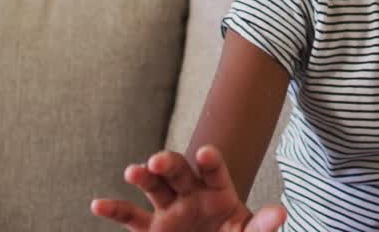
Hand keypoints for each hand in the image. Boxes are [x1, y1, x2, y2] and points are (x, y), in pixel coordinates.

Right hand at [91, 146, 286, 231]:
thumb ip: (262, 225)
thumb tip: (281, 212)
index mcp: (219, 191)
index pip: (214, 170)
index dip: (209, 160)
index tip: (204, 153)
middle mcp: (192, 193)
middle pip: (179, 171)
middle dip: (169, 162)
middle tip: (159, 160)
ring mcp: (170, 209)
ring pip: (154, 186)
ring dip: (143, 176)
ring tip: (133, 171)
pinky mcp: (151, 229)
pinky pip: (131, 216)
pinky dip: (115, 209)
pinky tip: (98, 203)